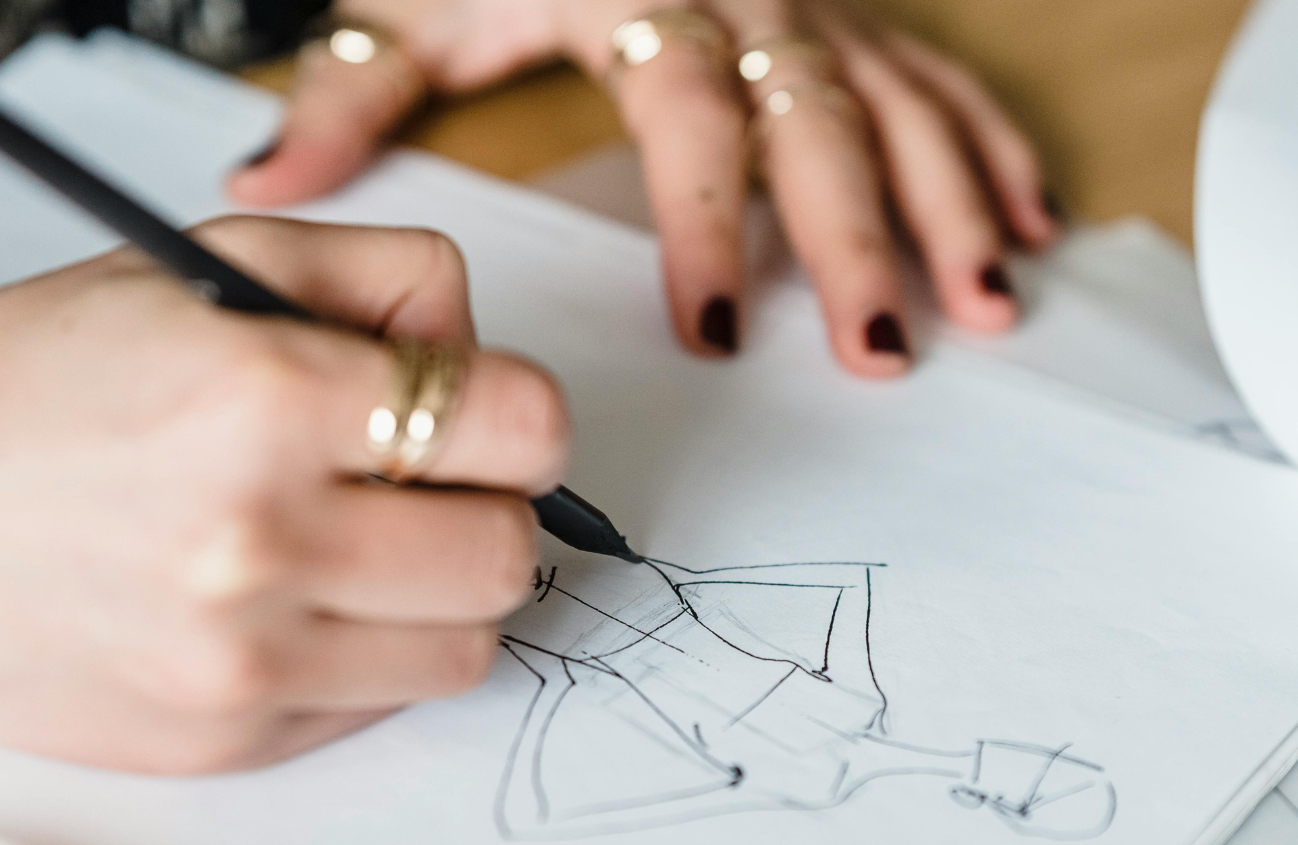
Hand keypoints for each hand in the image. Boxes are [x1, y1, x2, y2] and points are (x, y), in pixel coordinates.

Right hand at [0, 217, 568, 772]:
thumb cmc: (48, 388)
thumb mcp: (210, 269)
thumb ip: (384, 277)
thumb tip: (483, 349)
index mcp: (264, 399)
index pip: (523, 427)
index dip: (522, 416)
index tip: (492, 416)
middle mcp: (258, 541)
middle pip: (508, 552)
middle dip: (488, 508)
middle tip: (425, 485)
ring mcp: (244, 660)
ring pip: (470, 646)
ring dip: (443, 592)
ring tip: (367, 546)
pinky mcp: (229, 739)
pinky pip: (386, 703)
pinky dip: (375, 650)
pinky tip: (306, 600)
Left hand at [227, 1, 1057, 377]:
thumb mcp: (416, 0)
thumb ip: (349, 92)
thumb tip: (261, 181)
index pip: (690, 124)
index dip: (707, 228)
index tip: (711, 334)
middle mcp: (751, 3)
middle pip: (820, 126)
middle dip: (862, 242)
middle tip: (887, 348)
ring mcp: (813, 8)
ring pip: (903, 106)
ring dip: (953, 208)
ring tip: (989, 302)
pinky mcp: (848, 16)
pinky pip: (939, 75)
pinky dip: (989, 147)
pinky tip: (1029, 221)